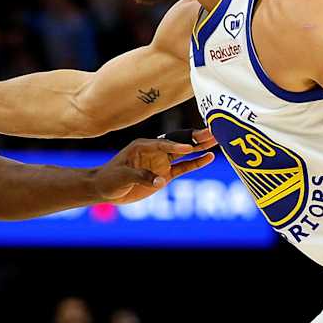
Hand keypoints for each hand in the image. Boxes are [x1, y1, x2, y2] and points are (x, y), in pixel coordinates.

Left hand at [92, 131, 214, 204]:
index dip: (175, 146)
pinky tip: (209, 158)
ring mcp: (161, 162)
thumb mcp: (123, 176)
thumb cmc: (110, 178)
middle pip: (178, 143)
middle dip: (195, 139)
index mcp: (142, 146)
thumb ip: (142, 177)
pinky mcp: (165, 174)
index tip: (188, 148)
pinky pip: (183, 168)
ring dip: (200, 148)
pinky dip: (196, 163)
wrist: (105, 190)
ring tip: (217, 141)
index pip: (162, 144)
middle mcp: (154, 151)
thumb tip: (160, 181)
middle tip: (213, 132)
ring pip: (184, 154)